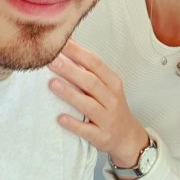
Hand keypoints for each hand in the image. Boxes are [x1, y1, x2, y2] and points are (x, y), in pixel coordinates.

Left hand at [49, 39, 149, 167]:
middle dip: (71, 70)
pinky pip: (86, 130)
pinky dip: (73, 124)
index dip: (78, 52)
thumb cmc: (112, 106)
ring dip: (70, 94)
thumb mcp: (107, 86)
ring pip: (88, 105)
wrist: (127, 136)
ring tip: (52, 84)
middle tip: (52, 61)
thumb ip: (90, 71)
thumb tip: (67, 48)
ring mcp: (108, 118)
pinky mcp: (102, 137)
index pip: (95, 63)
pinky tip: (60, 118)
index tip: (62, 43)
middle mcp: (112, 98)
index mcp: (113, 82)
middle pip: (91, 82)